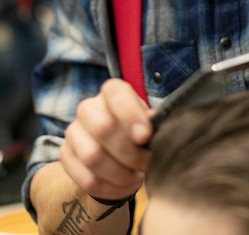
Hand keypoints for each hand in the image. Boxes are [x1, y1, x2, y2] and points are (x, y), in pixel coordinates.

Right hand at [60, 78, 152, 200]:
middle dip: (129, 152)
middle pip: (103, 127)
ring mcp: (73, 131)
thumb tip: (147, 131)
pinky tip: (124, 187)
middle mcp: (88, 108)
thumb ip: (149, 123)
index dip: (130, 114)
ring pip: (93, 157)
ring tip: (136, 177)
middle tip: (145, 163)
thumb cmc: (136, 131)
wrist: (115, 151)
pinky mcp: (65, 155)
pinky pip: (86, 179)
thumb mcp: (147, 122)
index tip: (145, 136)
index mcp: (111, 92)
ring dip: (120, 173)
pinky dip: (110, 188)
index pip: (115, 92)